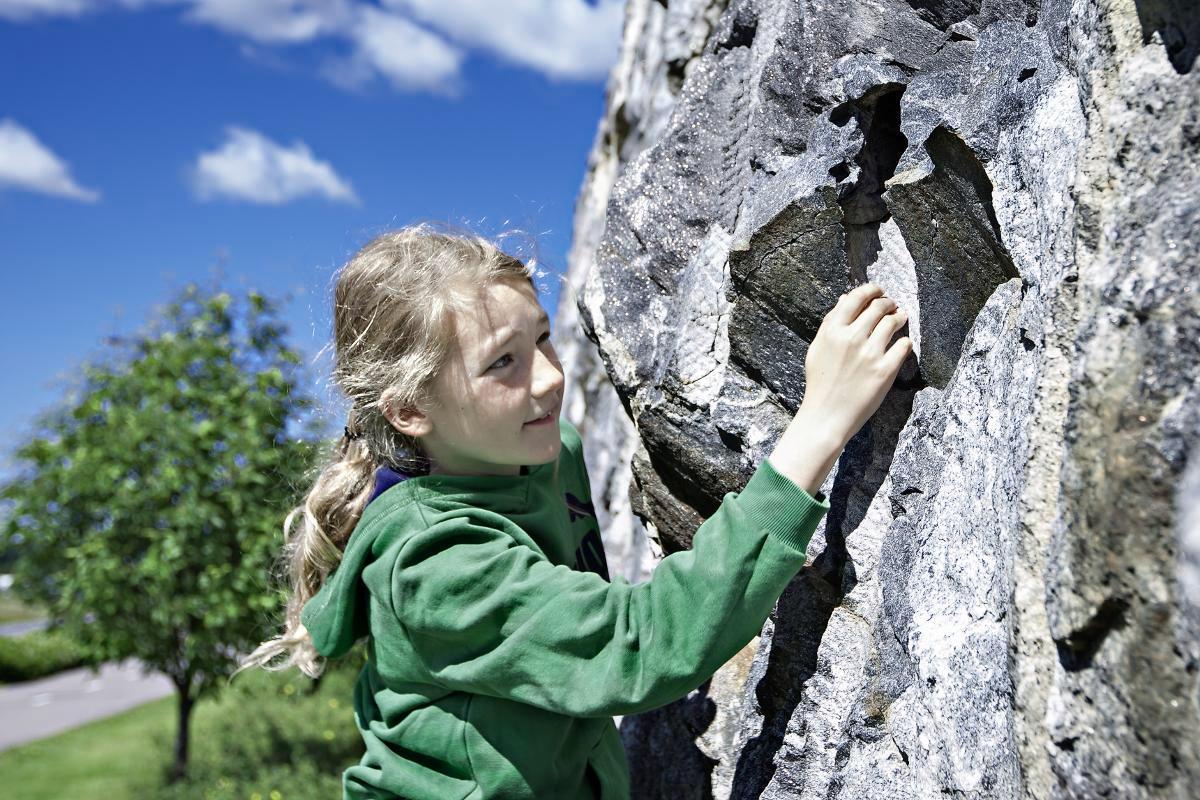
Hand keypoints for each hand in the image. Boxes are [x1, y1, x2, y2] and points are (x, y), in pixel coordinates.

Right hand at [766, 283, 910, 496]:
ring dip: (899, 317)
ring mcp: (870, 354)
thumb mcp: (817, 349)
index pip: (856, 298)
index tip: (878, 290)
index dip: (871, 290)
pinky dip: (905, 342)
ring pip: (892, 323)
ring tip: (901, 317)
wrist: (826, 416)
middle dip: (887, 302)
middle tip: (891, 305)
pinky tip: (903, 343)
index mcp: (833, 331)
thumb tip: (846, 298)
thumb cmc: (820, 383)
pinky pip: (903, 346)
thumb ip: (831, 323)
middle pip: (877, 308)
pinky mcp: (885, 370)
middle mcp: (852, 338)